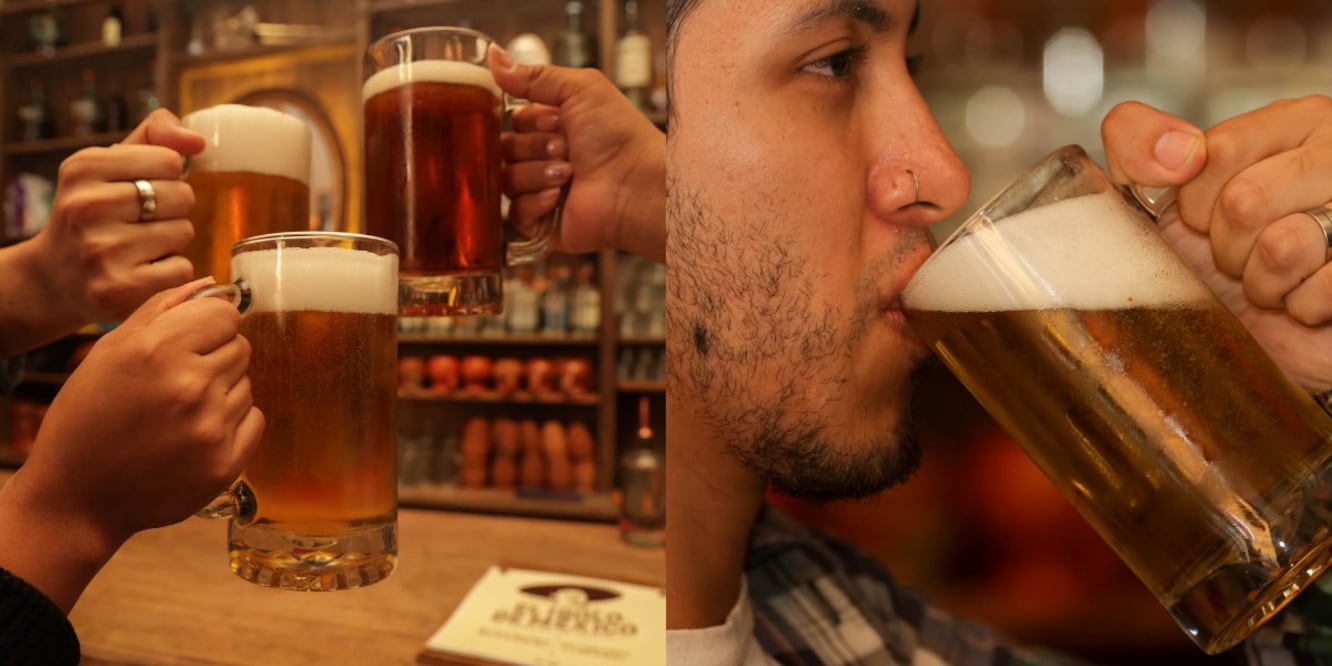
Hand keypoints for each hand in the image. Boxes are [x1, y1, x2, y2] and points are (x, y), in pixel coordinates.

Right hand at [0, 279, 262, 610]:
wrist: (77, 497)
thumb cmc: (88, 418)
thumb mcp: (109, 352)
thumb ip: (163, 309)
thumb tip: (212, 285)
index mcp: (157, 350)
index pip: (226, 314)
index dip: (210, 324)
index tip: (193, 340)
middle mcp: (190, 385)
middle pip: (241, 347)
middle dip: (215, 357)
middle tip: (178, 382)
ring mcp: (211, 427)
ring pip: (247, 383)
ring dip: (222, 392)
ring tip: (180, 412)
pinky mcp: (226, 463)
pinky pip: (254, 419)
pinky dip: (233, 423)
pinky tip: (195, 434)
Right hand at [28, 108, 204, 326]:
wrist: (55, 277)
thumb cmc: (95, 212)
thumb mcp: (109, 164)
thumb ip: (155, 138)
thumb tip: (197, 141)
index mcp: (84, 168)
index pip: (170, 160)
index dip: (166, 176)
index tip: (141, 188)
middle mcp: (87, 206)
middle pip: (182, 195)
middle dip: (172, 209)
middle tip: (140, 221)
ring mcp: (102, 250)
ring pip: (184, 232)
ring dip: (172, 240)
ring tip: (138, 246)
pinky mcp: (119, 288)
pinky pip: (183, 268)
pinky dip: (172, 271)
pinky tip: (142, 270)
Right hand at [488, 45, 664, 261]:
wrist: (636, 183)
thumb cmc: (620, 136)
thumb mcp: (580, 89)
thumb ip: (534, 75)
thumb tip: (493, 55)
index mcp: (554, 127)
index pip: (513, 120)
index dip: (530, 121)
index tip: (558, 121)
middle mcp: (546, 158)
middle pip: (505, 149)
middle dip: (534, 147)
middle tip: (566, 149)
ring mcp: (543, 191)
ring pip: (506, 180)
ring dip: (537, 173)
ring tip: (569, 174)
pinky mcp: (542, 224)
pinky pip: (514, 213)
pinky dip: (536, 203)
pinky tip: (559, 197)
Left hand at [1102, 96, 1331, 390]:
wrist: (1270, 333)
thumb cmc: (1223, 259)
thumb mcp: (1166, 195)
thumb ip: (1138, 145)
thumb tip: (1172, 152)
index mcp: (1292, 124)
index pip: (1217, 151)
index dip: (1196, 203)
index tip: (1206, 218)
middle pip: (1244, 201)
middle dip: (1226, 247)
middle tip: (1243, 255)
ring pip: (1283, 247)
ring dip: (1264, 282)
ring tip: (1277, 276)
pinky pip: (1322, 290)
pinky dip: (1302, 307)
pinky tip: (1308, 296)